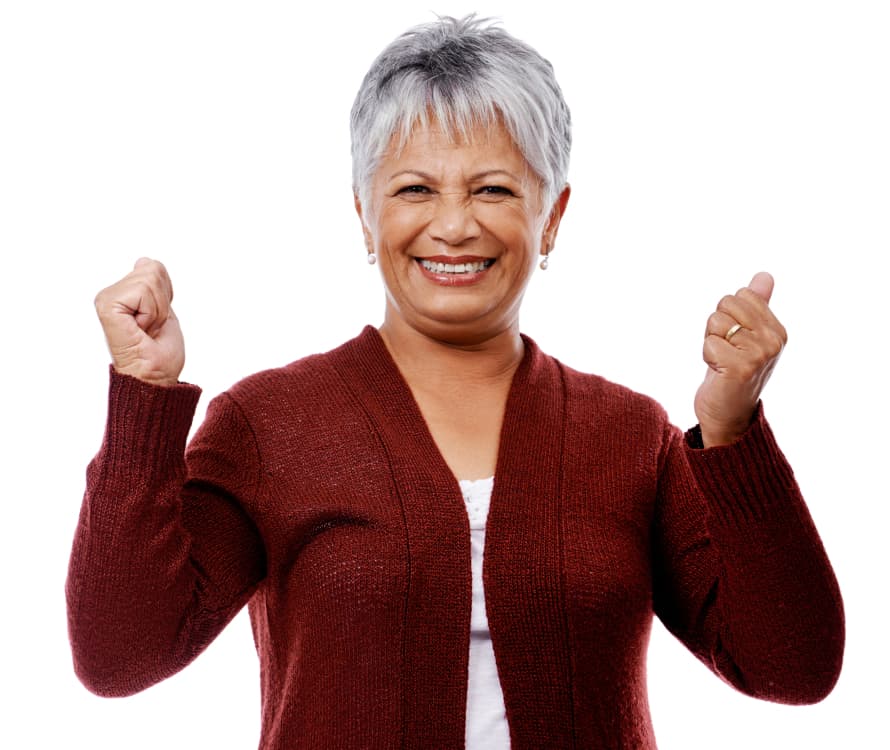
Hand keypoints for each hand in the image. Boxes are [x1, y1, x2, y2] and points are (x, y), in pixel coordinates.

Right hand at [94, 258, 184, 385]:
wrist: (155, 378)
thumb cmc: (158, 353)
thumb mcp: (162, 309)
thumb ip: (153, 285)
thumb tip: (143, 261)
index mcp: (120, 294)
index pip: (154, 268)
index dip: (166, 296)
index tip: (155, 322)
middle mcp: (108, 294)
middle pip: (153, 270)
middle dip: (162, 303)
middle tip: (151, 327)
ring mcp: (106, 299)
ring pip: (150, 279)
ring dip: (158, 310)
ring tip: (146, 330)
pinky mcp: (107, 306)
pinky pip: (144, 291)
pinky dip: (153, 312)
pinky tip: (142, 329)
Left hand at [694, 272, 786, 446]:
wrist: (728, 415)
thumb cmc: (733, 373)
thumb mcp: (748, 336)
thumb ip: (757, 305)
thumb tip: (764, 275)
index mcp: (777, 330)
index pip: (740, 295)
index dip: (727, 316)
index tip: (734, 340)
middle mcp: (773, 340)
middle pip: (726, 304)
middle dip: (717, 327)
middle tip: (725, 352)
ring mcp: (759, 354)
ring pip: (715, 322)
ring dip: (711, 342)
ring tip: (722, 362)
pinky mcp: (740, 367)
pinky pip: (709, 342)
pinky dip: (707, 356)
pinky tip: (717, 372)